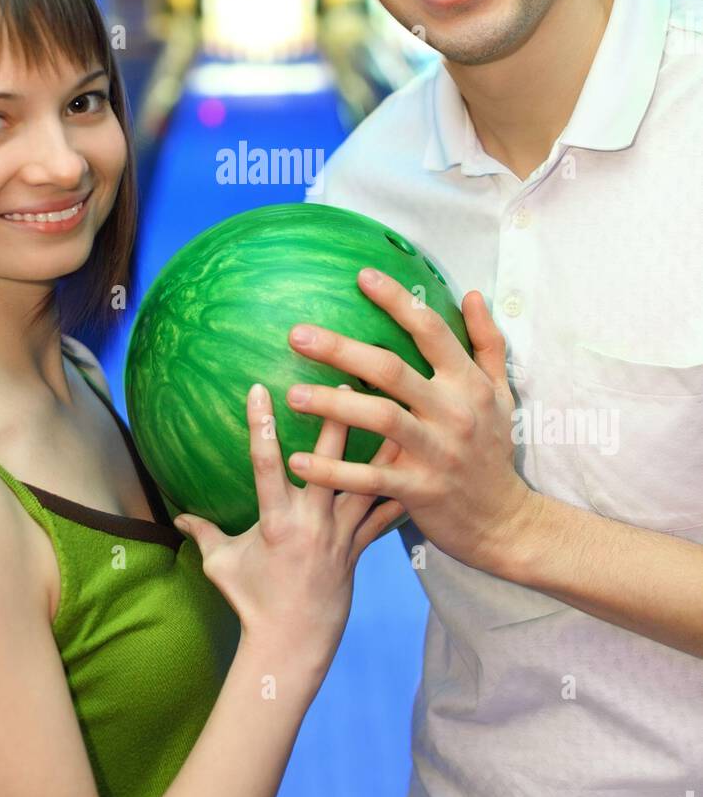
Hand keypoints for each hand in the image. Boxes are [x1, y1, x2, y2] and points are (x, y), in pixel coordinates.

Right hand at [172, 382, 405, 662]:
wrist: (291, 645)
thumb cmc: (251, 603)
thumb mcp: (220, 565)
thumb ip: (204, 532)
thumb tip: (178, 515)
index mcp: (274, 521)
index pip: (264, 463)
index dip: (260, 425)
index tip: (259, 388)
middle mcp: (311, 522)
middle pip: (328, 463)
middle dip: (336, 421)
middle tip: (345, 381)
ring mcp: (339, 535)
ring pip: (366, 483)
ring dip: (381, 449)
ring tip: (398, 414)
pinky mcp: (357, 549)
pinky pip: (383, 517)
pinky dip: (400, 493)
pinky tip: (421, 468)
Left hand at [283, 268, 538, 572]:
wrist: (505, 521)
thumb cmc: (494, 450)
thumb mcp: (501, 393)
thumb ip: (488, 342)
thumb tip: (472, 293)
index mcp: (468, 383)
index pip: (432, 330)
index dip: (398, 301)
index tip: (362, 276)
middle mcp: (453, 412)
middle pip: (392, 370)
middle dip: (342, 349)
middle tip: (297, 334)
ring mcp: (436, 452)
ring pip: (379, 419)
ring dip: (332, 406)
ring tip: (291, 394)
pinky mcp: (419, 490)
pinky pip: (369, 477)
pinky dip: (333, 470)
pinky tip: (298, 460)